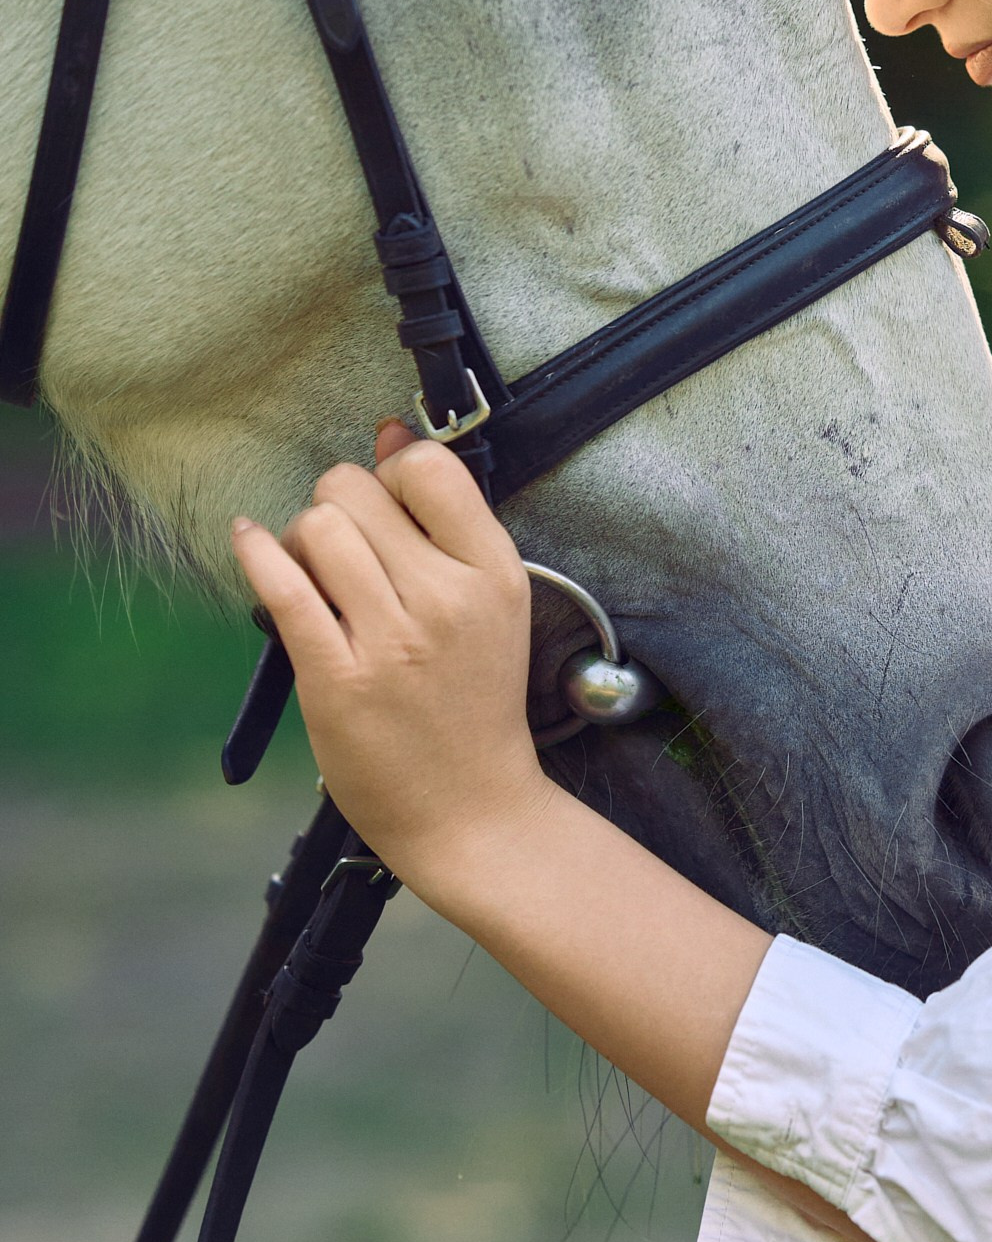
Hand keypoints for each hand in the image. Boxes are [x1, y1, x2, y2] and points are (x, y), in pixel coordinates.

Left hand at [230, 439, 552, 894]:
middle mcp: (445, 598)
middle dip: (336, 504)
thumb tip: (389, 432)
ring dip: (301, 539)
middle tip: (342, 545)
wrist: (471, 809)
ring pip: (317, 529)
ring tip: (314, 573)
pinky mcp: (337, 678)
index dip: (391, 470)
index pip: (428, 468)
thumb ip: (443, 519)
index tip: (384, 502)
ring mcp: (391, 640)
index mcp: (494, 572)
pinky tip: (248, 540)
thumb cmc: (474, 701)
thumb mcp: (489, 602)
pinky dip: (256, 553)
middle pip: (356, 491)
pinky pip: (283, 588)